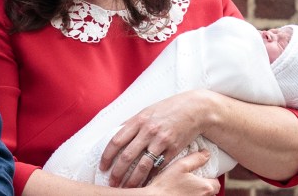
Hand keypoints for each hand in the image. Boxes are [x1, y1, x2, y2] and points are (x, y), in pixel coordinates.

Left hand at [99, 90, 213, 187]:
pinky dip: (151, 177)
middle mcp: (148, 131)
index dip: (107, 156)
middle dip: (118, 172)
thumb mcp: (147, 111)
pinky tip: (146, 184)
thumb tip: (115, 133)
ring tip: (127, 188)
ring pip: (143, 165)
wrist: (194, 109)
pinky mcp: (174, 149)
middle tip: (112, 182)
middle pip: (128, 156)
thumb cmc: (168, 109)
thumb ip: (132, 123)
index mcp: (139, 120)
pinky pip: (160, 167)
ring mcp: (161, 141)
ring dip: (133, 179)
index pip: (117, 140)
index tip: (103, 166)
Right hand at [142, 150, 219, 194]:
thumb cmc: (166, 184)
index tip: (201, 174)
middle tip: (192, 179)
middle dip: (203, 185)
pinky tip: (179, 192)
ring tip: (184, 186)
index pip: (216, 183)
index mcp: (205, 187)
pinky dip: (189, 195)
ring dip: (196, 191)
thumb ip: (196, 158)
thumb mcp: (181, 165)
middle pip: (210, 191)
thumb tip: (206, 154)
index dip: (210, 178)